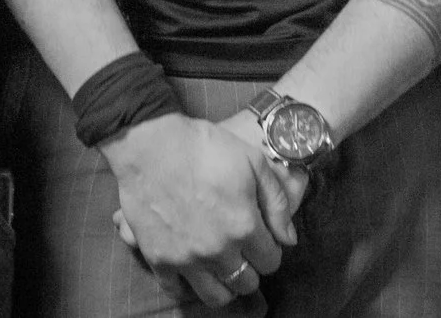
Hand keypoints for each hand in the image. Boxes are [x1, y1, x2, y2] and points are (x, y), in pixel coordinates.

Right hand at [101, 113, 297, 307]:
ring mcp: (186, 258)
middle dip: (252, 268)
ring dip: (225, 284)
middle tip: (244, 251)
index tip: (263, 238)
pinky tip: (193, 269)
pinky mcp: (159, 259)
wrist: (151, 145)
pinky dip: (188, 285)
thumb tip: (289, 239)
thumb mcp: (253, 161)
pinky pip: (177, 291)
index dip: (271, 249)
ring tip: (222, 266)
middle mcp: (217, 250)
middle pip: (247, 283)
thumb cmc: (205, 147)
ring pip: (216, 296)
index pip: (271, 261)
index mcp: (244, 226)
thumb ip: (277, 203)